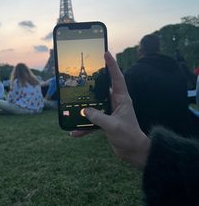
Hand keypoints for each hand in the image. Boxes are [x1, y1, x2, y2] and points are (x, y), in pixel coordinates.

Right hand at [71, 51, 149, 168]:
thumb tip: (84, 111)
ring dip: (85, 105)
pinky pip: (92, 119)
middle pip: (103, 87)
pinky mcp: (105, 120)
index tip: (106, 53)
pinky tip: (74, 132)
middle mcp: (116, 102)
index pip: (117, 78)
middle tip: (83, 72)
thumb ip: (98, 118)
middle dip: (93, 80)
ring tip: (73, 102)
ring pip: (94, 103)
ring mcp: (110, 111)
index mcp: (122, 99)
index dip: (112, 65)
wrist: (133, 152)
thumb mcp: (113, 126)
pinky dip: (84, 125)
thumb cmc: (129, 137)